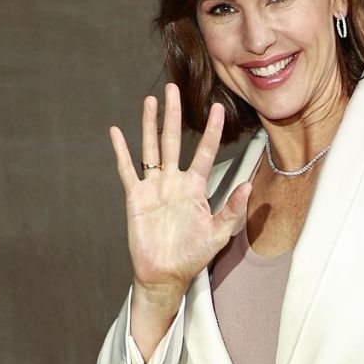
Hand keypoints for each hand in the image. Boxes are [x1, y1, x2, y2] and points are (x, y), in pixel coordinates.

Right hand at [109, 83, 252, 319]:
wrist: (165, 275)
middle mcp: (174, 181)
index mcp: (195, 187)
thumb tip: (248, 186)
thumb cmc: (192, 256)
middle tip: (174, 88)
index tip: (218, 108)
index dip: (212, 131)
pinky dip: (121, 151)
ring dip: (149, 124)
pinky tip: (116, 132)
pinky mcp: (136, 197)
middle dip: (174, 114)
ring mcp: (154, 187)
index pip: (206, 152)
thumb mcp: (218, 234)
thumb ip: (233, 210)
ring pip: (151, 147)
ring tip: (150, 100)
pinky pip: (127, 170)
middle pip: (174, 140)